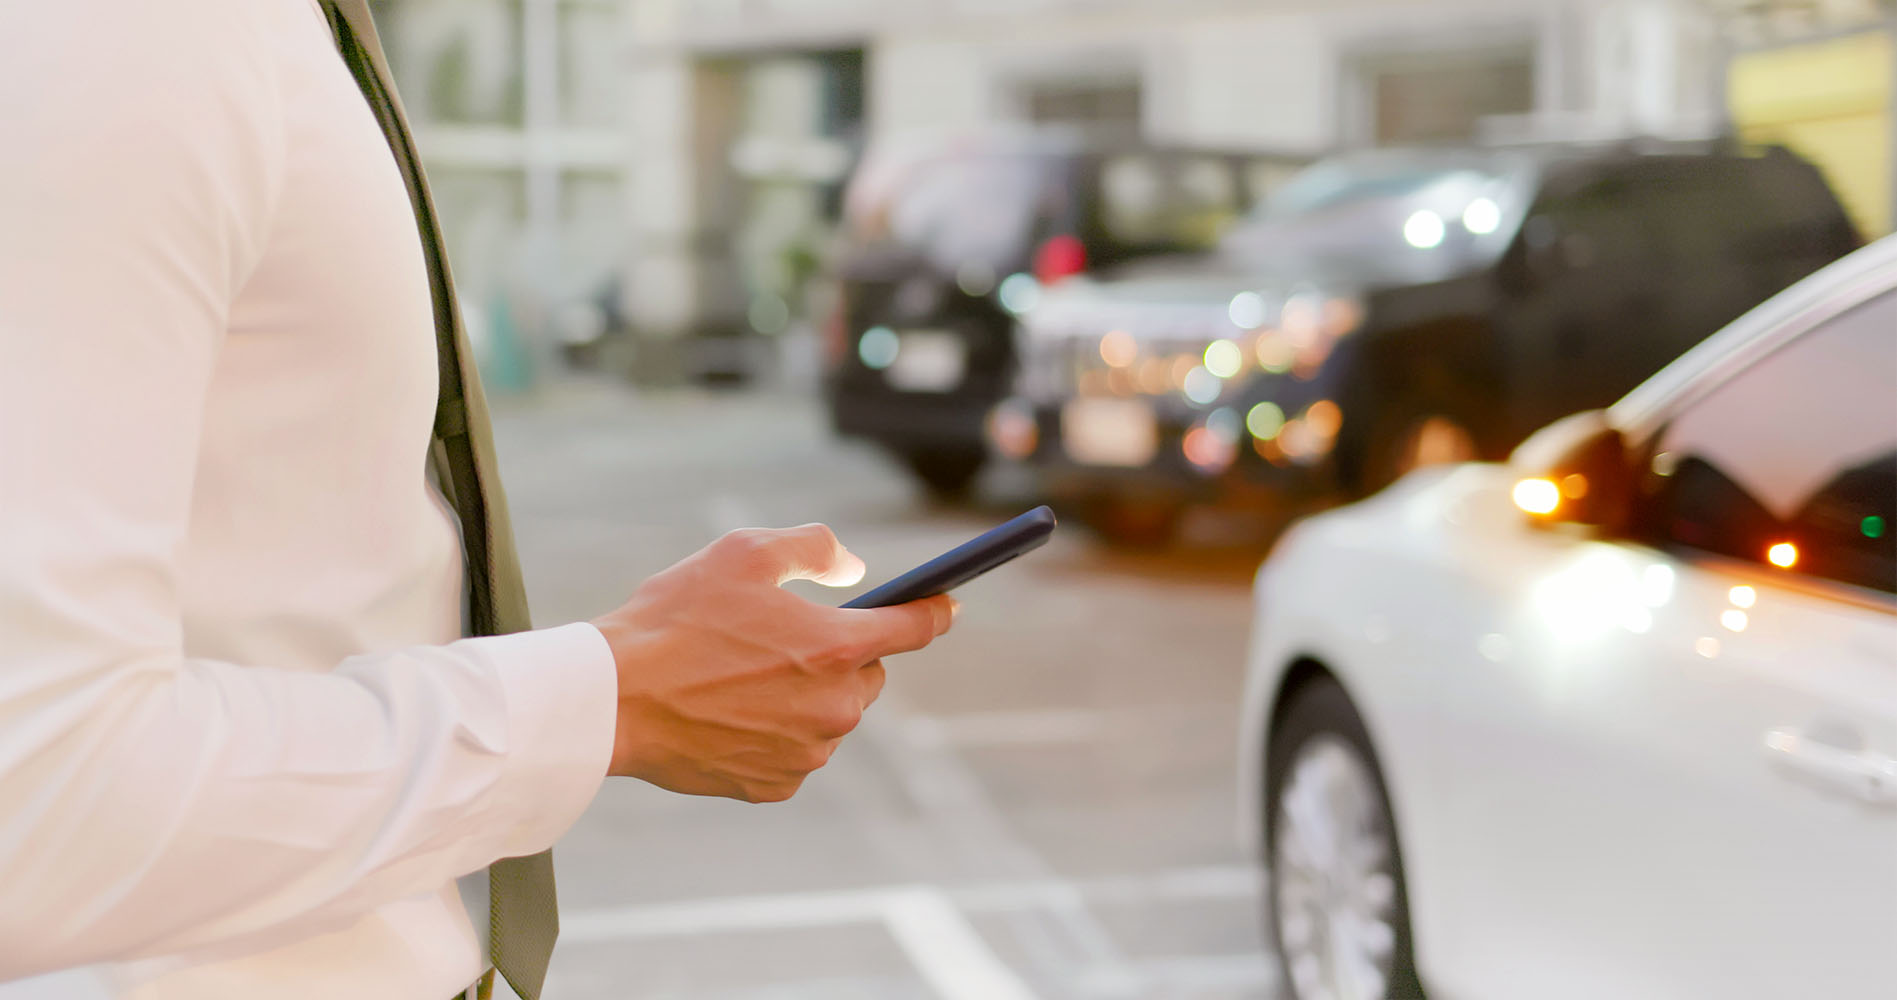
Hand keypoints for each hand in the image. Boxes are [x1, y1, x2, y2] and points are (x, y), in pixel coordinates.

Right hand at [592, 524, 955, 801]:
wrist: (613, 700)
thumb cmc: (674, 619)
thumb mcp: (744, 552)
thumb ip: (814, 548)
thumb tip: (853, 569)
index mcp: (838, 646)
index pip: (915, 627)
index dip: (935, 610)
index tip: (946, 603)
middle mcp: (836, 707)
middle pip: (869, 673)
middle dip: (843, 652)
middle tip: (787, 637)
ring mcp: (808, 752)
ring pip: (832, 715)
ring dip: (807, 694)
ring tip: (744, 676)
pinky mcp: (777, 785)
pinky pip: (798, 751)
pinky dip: (777, 731)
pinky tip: (732, 712)